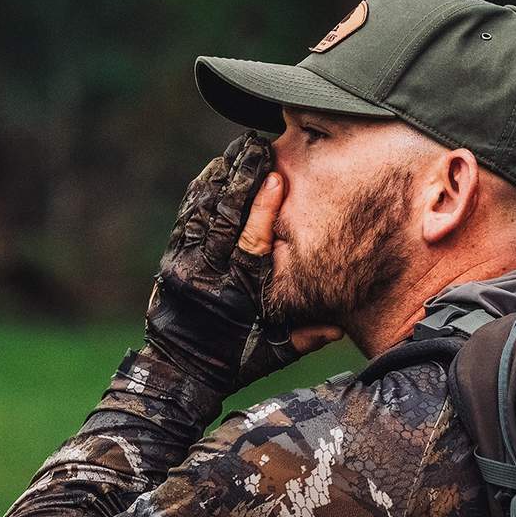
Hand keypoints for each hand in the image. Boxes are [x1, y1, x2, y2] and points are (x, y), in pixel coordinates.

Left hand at [145, 131, 342, 393]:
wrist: (175, 372)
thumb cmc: (232, 365)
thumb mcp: (273, 354)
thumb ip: (307, 335)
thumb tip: (343, 321)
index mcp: (237, 295)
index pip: (252, 244)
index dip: (264, 209)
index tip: (276, 177)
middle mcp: (207, 274)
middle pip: (223, 216)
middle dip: (241, 177)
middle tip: (257, 144)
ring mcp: (185, 263)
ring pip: (202, 210)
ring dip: (221, 176)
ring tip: (240, 148)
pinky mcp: (172, 258)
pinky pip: (187, 217)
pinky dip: (201, 190)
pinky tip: (215, 169)